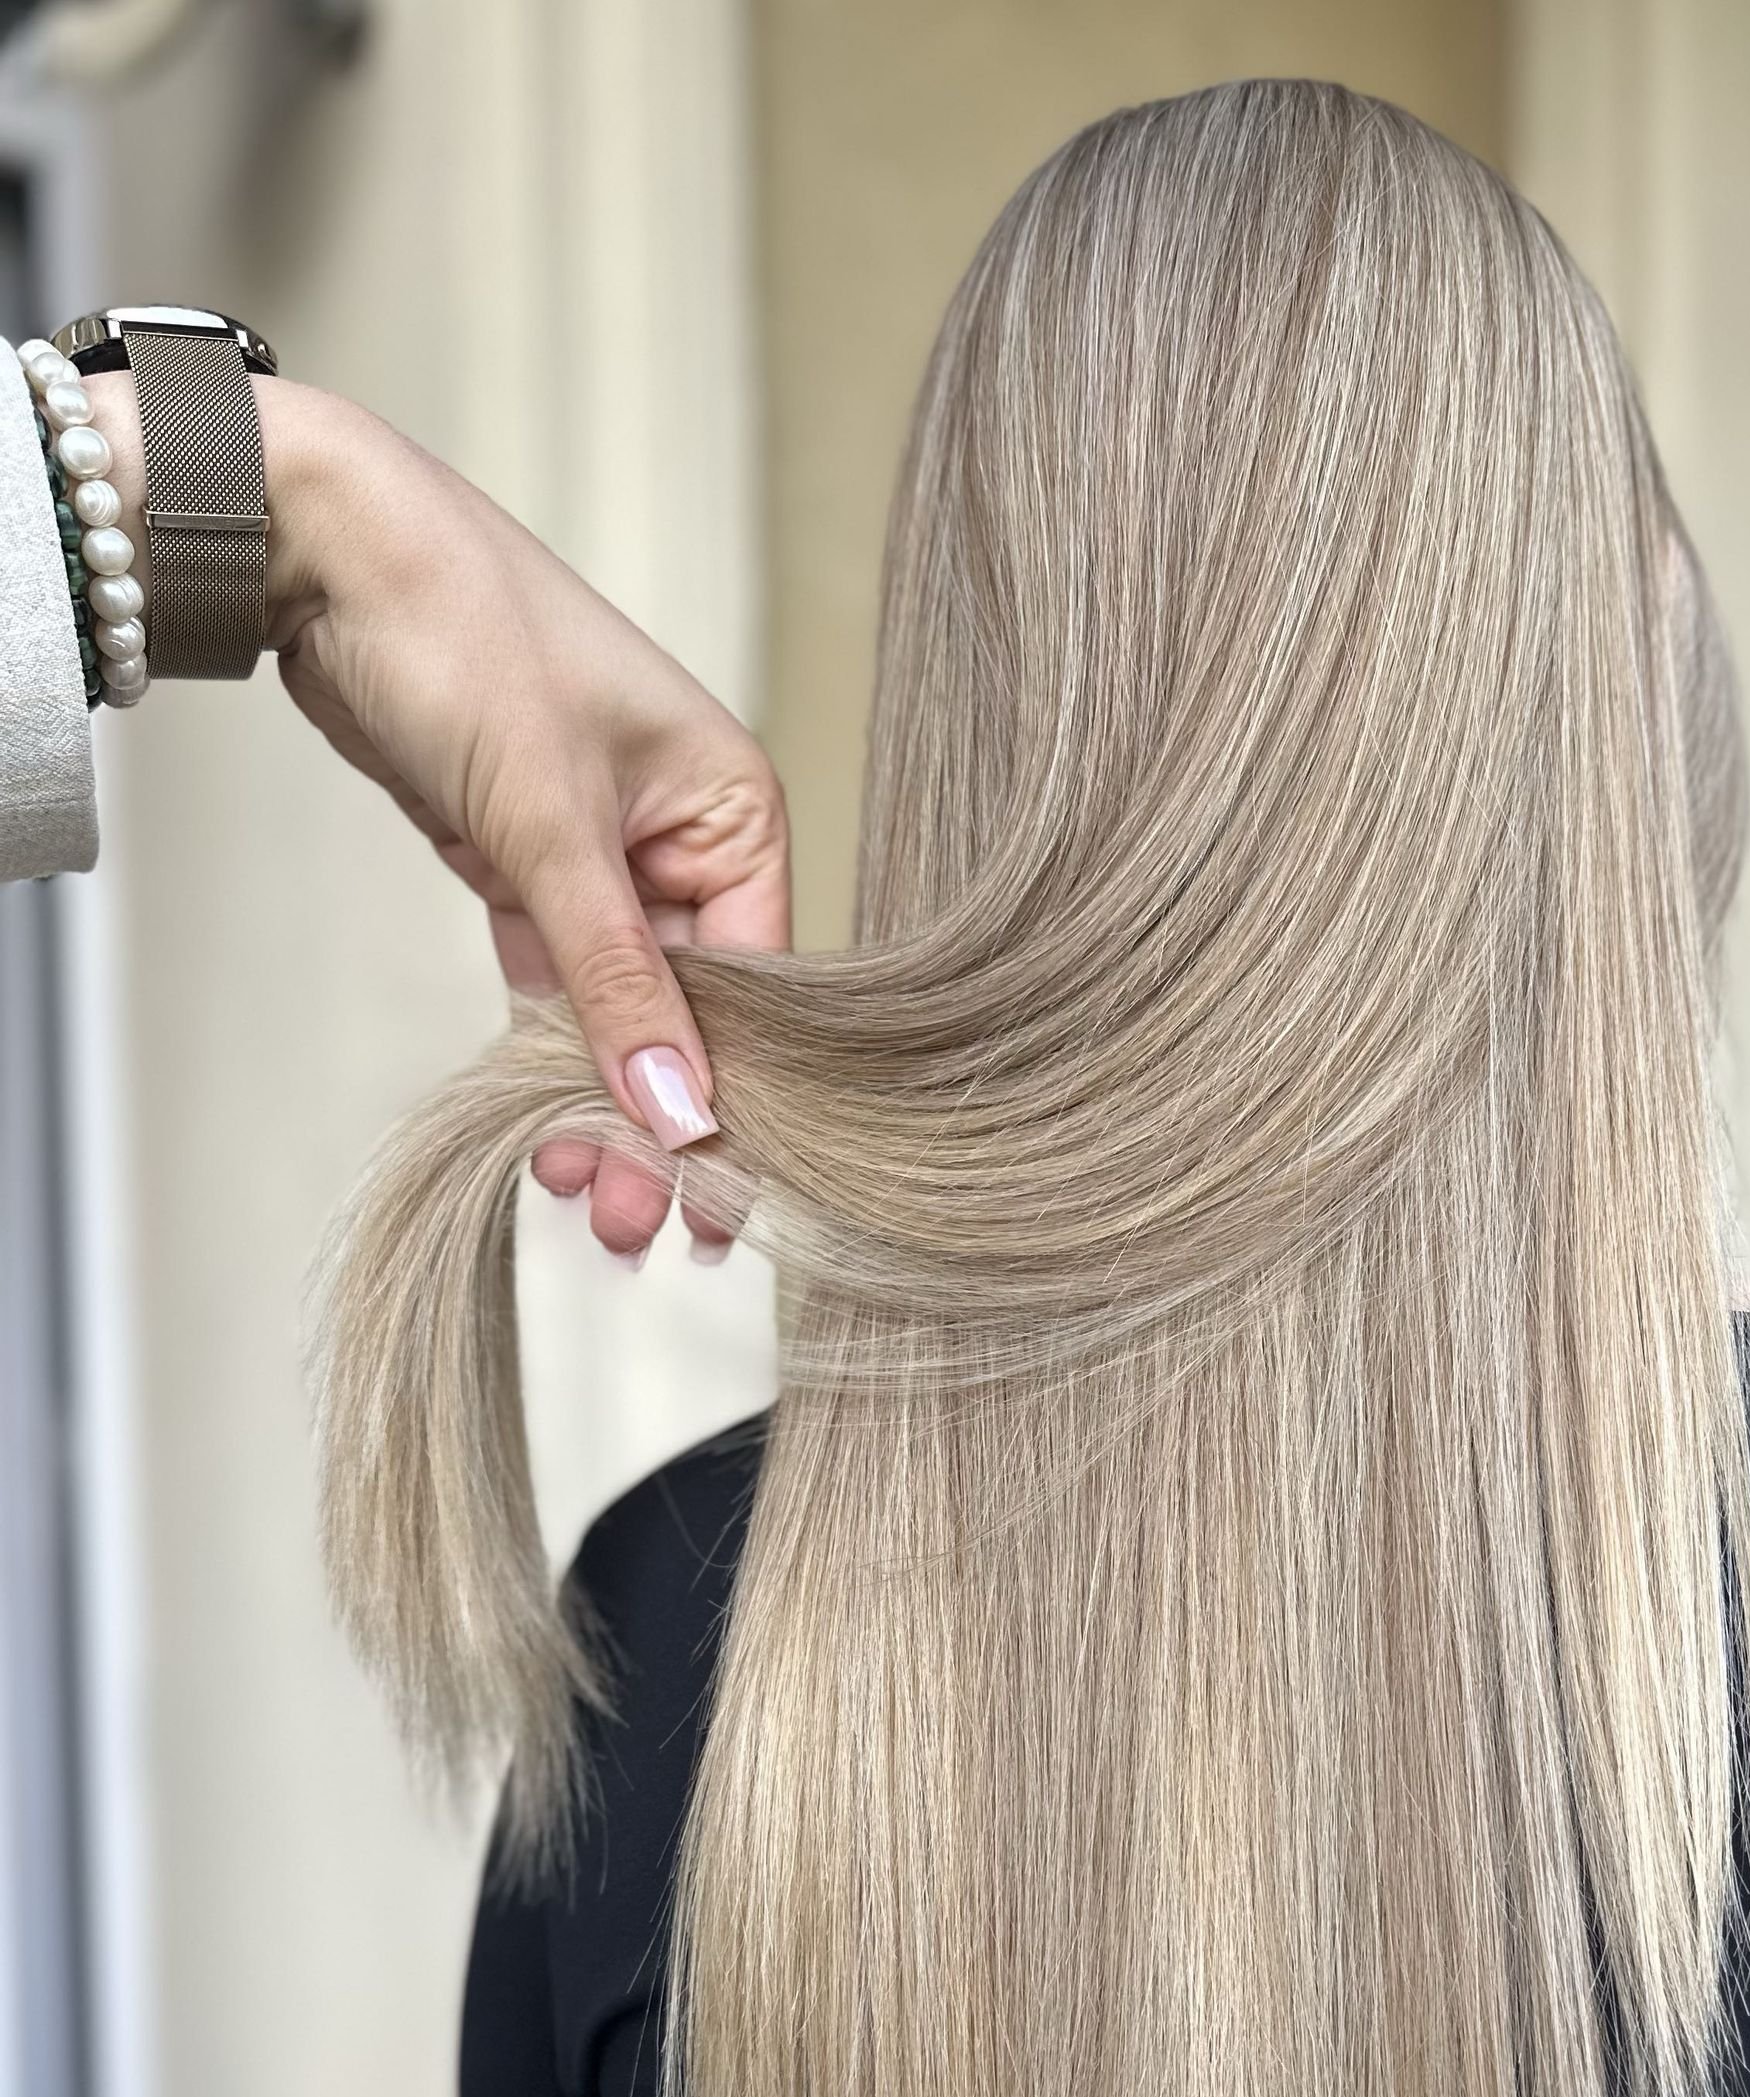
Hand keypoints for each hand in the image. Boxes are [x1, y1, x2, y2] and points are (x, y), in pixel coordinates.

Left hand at [84, 371, 787, 1261]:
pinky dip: (550, 1052)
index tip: (711, 1203)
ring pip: (623, 1009)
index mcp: (736, 811)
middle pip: (693, 1011)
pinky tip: (545, 1129)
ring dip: (602, 1100)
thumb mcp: (548, 824)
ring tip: (584, 1203)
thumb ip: (615, 979)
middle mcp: (687, 840)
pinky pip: (560, 984)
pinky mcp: (532, 866)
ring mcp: (609, 856)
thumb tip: (683, 1116)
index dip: (735, 1097)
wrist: (324, 548)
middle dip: (663, 1119)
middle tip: (634, 1231)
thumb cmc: (466, 639)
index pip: (760, 986)